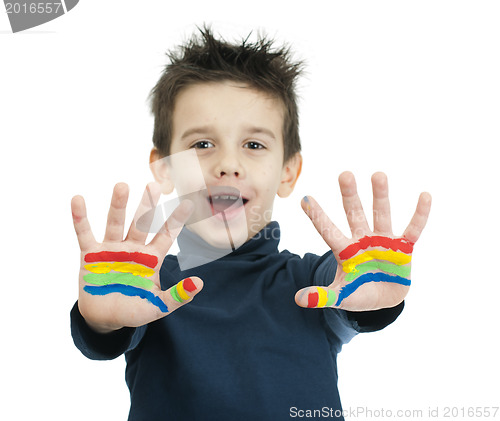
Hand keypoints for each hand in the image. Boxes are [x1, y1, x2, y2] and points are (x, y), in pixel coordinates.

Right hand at [71, 182, 202, 332]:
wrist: (105, 319)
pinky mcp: (90, 255)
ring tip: (122, 185)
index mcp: (151, 258)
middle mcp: (132, 249)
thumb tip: (200, 284)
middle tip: (154, 185)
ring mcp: (111, 249)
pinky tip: (78, 200)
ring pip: (116, 223)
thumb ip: (178, 296)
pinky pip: (84, 234)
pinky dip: (80, 218)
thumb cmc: (134, 310)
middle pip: (141, 223)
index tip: (190, 203)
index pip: (166, 235)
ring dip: (118, 205)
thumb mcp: (159, 306)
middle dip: (147, 205)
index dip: (176, 220)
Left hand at [295, 172, 430, 310]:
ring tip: (377, 175)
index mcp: (345, 251)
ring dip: (380, 196)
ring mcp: (383, 241)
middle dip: (349, 196)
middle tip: (344, 175)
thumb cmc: (358, 293)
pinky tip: (425, 196)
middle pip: (354, 214)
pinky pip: (413, 229)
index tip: (304, 199)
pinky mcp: (404, 247)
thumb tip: (298, 299)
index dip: (317, 217)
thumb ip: (322, 296)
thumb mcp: (340, 296)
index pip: (328, 231)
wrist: (383, 299)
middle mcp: (362, 240)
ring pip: (382, 214)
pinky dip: (420, 214)